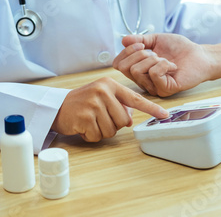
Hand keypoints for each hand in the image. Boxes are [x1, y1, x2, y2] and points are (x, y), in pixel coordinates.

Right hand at [51, 77, 168, 141]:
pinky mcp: (84, 117)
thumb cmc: (82, 102)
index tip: (164, 114)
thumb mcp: (102, 96)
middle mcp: (102, 91)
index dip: (151, 108)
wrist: (56, 107)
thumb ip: (119, 105)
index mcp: (110, 85)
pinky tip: (83, 127)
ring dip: (102, 131)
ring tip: (90, 122)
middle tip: (99, 118)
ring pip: (112, 130)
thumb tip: (129, 120)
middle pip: (123, 120)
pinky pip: (98, 136)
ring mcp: (93, 104)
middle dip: (113, 125)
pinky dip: (91, 136)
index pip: (135, 99)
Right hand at [112, 34, 212, 96]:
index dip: (126, 51)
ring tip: (165, 59)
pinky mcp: (164, 90)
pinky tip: (173, 66)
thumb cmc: (179, 48)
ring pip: (137, 71)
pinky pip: (154, 74)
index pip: (118, 64)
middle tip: (154, 52)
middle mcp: (143, 81)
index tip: (141, 44)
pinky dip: (163, 64)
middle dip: (138, 54)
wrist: (199, 55)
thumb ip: (139, 39)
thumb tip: (123, 40)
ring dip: (152, 59)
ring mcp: (153, 87)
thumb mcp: (155, 39)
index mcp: (139, 70)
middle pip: (125, 68)